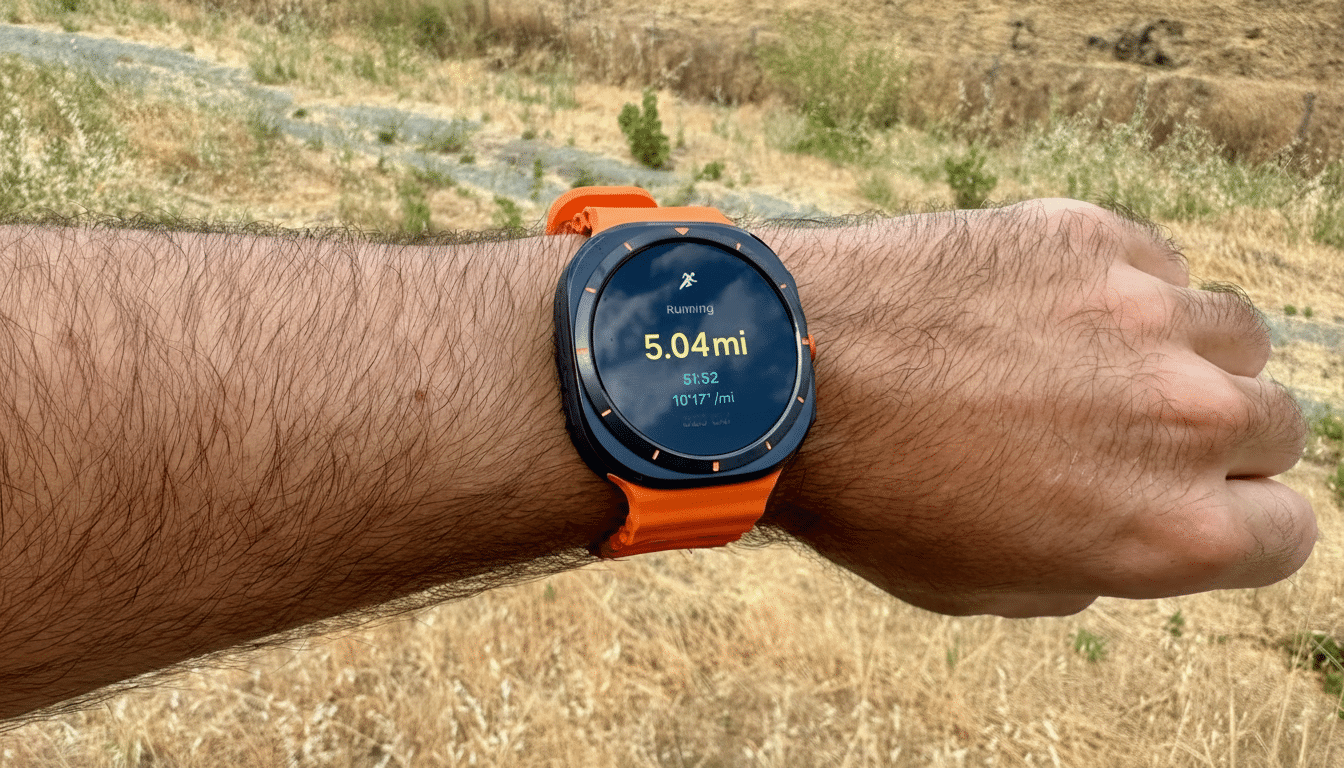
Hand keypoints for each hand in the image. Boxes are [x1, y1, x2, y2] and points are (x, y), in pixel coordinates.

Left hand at [763, 199, 1316, 616]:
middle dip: (1214, 441)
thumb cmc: (866, 493)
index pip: (1286, 535)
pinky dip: (1125, 289)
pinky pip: (1159, 265)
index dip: (1239, 525)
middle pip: (1275, 427)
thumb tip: (1124, 538)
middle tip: (1128, 433)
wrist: (785, 372)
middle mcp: (1185, 419)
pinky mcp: (1095, 237)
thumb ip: (1087, 571)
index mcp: (1169, 532)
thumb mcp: (977, 588)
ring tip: (1091, 363)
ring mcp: (1147, 315)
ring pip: (1233, 336)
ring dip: (1182, 356)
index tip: (1197, 507)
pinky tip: (1047, 307)